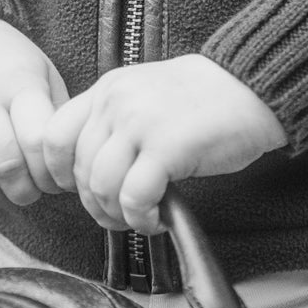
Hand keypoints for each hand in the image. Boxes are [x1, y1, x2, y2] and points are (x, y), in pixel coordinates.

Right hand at [0, 17, 67, 213]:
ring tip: (5, 193)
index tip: (56, 179)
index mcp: (18, 82)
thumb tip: (72, 165)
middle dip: (26, 192)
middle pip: (6, 165)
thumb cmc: (9, 65)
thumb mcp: (43, 74)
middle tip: (32, 191)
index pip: (37, 140)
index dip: (51, 172)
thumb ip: (58, 116)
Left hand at [43, 54, 287, 233]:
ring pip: (101, 189)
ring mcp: (140, 124)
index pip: (53, 137)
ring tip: (143, 218)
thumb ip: (115, 123)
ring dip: (118, 216)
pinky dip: (142, 219)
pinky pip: (134, 199)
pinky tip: (160, 218)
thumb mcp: (146, 96)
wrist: (254, 88)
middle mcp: (116, 103)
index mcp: (108, 89)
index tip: (84, 192)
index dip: (60, 175)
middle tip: (122, 215)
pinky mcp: (166, 148)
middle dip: (96, 205)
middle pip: (78, 171)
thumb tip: (92, 174)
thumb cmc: (207, 99)